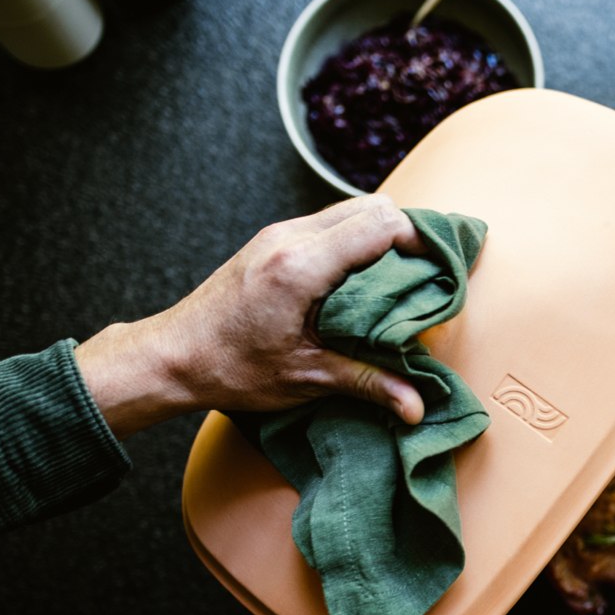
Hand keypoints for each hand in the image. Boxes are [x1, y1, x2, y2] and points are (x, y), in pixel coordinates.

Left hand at [75, 194, 426, 438]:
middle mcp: (290, 238)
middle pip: (373, 206)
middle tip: (426, 278)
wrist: (172, 357)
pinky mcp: (274, 240)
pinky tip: (362, 282)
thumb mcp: (306, 378)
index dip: (421, 241)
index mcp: (300, 266)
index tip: (442, 272)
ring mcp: (279, 233)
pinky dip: (357, 242)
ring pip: (352, 210)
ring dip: (382, 238)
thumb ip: (368, 383)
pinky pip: (331, 223)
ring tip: (398, 283)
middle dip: (408, 237)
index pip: (380, 224)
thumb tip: (417, 408)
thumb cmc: (230, 368)